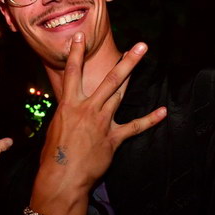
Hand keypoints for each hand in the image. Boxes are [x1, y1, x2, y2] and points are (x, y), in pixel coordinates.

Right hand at [37, 32, 165, 196]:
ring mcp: (102, 122)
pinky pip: (134, 127)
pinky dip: (149, 120)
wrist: (62, 177)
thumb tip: (71, 110)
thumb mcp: (55, 128)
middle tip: (140, 46)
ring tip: (143, 60)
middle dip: (126, 61)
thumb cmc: (53, 155)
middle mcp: (88, 109)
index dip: (75, 53)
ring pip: (120, 94)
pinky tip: (162, 112)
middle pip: (109, 79)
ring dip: (132, 76)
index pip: (72, 73)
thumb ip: (67, 114)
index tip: (80, 37)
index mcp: (69, 105)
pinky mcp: (113, 138)